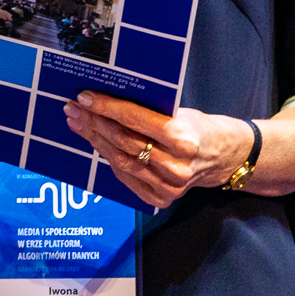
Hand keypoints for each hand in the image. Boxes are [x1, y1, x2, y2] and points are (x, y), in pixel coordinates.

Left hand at [61, 91, 249, 208]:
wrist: (222, 157)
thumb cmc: (196, 127)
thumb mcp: (180, 112)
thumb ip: (148, 110)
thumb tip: (105, 97)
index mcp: (183, 138)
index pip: (135, 120)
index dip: (106, 107)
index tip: (84, 96)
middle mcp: (176, 165)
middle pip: (123, 141)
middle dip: (94, 122)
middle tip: (72, 108)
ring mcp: (169, 186)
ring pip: (121, 160)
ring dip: (95, 140)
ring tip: (77, 123)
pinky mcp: (162, 199)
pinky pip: (126, 177)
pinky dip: (108, 158)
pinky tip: (95, 142)